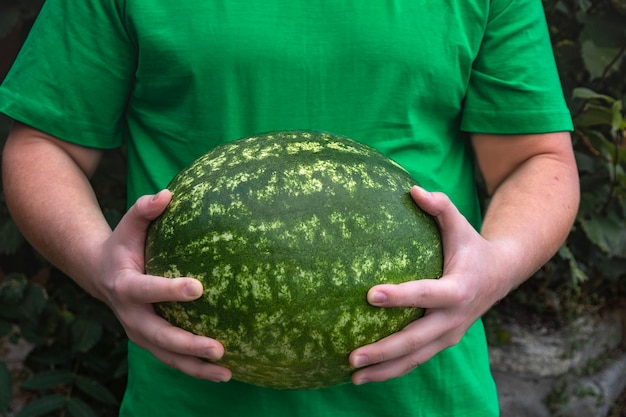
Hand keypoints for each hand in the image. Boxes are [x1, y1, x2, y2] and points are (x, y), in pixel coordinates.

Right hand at [94, 190, 231, 381]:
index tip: (199, 288)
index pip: (147, 290)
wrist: (100, 273)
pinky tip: (224, 372)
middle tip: (218, 347)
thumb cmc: (123, 245)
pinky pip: (172, 359)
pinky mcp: (149, 342)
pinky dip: (195, 369)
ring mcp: (139, 333)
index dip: (170, 290)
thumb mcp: (128, 224)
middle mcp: (130, 315)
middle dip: (187, 344)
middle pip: (159, 335)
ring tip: (227, 372)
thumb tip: (167, 193)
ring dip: (196, 367)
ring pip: (166, 356)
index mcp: (125, 285)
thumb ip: (145, 210)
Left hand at [349, 186, 510, 384]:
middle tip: (351, 356)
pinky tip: (368, 374)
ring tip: (353, 377)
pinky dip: (394, 369)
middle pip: (417, 340)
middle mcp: (455, 318)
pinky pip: (417, 359)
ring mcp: (450, 335)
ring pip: (415, 359)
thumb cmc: (472, 246)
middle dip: (384, 350)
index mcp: (459, 289)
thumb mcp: (460, 225)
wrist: (501, 275)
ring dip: (385, 370)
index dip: (400, 296)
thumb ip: (440, 207)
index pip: (426, 294)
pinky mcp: (443, 342)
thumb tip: (413, 189)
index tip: (369, 295)